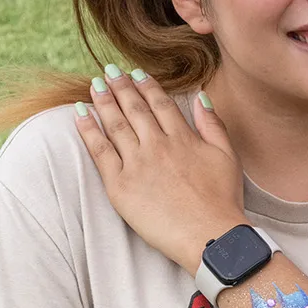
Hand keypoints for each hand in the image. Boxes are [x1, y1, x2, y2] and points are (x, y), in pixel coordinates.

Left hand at [75, 65, 247, 272]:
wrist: (210, 235)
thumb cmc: (222, 201)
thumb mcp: (227, 156)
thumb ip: (212, 124)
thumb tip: (201, 96)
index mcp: (183, 138)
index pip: (160, 104)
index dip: (146, 86)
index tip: (136, 73)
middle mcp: (158, 145)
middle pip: (135, 109)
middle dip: (121, 87)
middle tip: (109, 72)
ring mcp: (137, 164)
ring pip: (115, 125)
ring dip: (104, 102)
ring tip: (94, 86)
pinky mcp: (120, 185)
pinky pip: (100, 152)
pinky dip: (88, 130)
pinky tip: (80, 114)